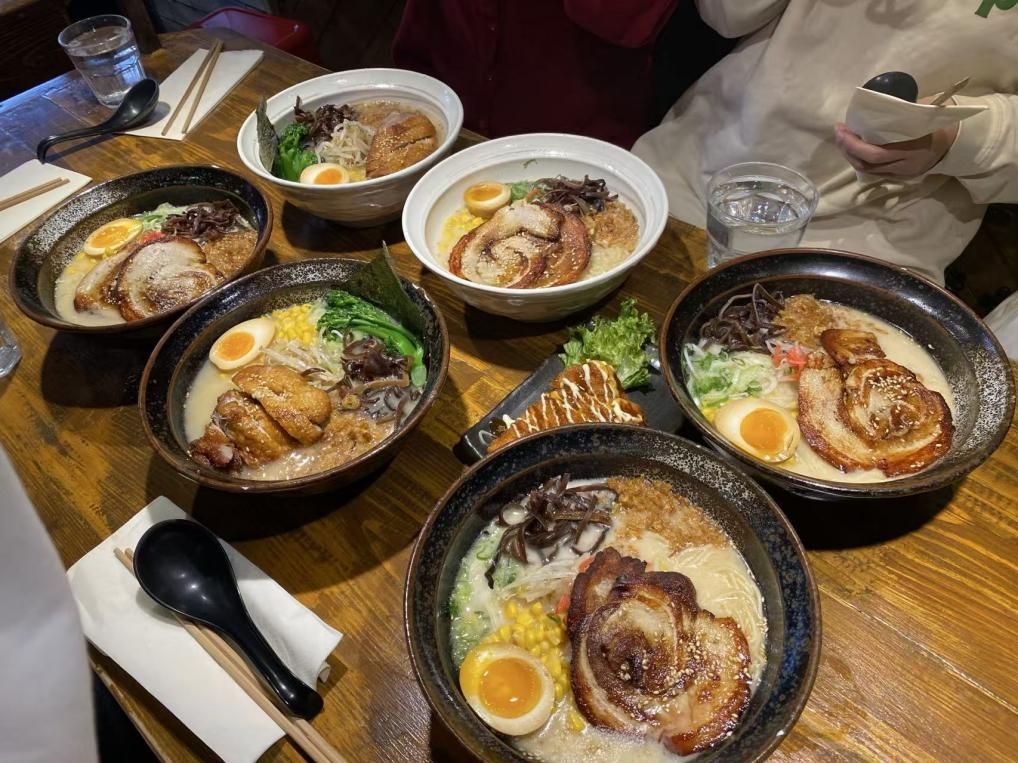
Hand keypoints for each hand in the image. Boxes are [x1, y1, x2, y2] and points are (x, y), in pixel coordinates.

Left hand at [834, 122, 957, 176]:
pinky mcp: (899, 177)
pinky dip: (860, 161)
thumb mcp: (922, 114)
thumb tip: (873, 103)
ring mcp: (902, 173)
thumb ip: (900, 113)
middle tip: (838, 132)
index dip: (853, 144)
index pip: (874, 153)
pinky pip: (874, 172)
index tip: (841, 129)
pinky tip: (853, 149)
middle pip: (867, 164)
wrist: (957, 142)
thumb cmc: (939, 123)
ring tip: (842, 140)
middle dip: (847, 149)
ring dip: (850, 156)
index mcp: (911, 150)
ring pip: (868, 170)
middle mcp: (904, 166)